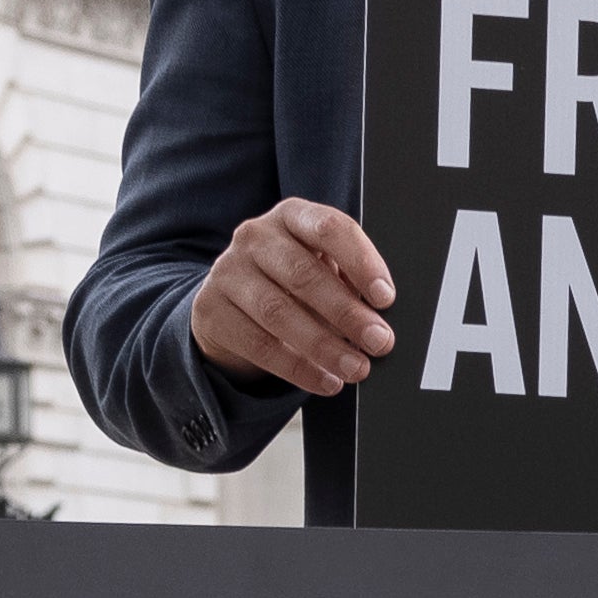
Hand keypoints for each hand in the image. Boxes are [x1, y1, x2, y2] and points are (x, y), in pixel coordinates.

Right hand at [194, 198, 394, 398]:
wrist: (231, 302)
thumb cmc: (292, 282)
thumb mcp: (322, 268)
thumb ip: (350, 281)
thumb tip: (383, 318)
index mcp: (293, 216)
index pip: (329, 228)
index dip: (360, 262)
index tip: (386, 297)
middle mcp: (255, 236)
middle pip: (304, 274)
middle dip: (347, 313)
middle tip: (379, 341)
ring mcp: (228, 271)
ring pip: (278, 313)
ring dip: (324, 346)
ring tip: (356, 368)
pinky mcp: (211, 309)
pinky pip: (259, 344)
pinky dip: (297, 368)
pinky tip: (326, 381)